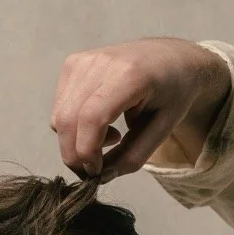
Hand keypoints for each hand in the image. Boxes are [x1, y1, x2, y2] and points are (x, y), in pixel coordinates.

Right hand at [51, 38, 230, 180]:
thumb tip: (101, 177)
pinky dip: (73, 126)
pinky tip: (101, 122)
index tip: (98, 172)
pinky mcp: (73, 63)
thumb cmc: (174, 93)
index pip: (92, 117)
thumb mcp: (164, 129)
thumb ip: (132, 157)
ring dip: (75, 142)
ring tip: (110, 138)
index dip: (88, 151)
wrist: (172, 57)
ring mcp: (82, 60)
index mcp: (130, 75)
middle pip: (68, 119)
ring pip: (59, 116)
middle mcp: (100, 62)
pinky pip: (60, 107)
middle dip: (75, 155)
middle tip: (96, 169)